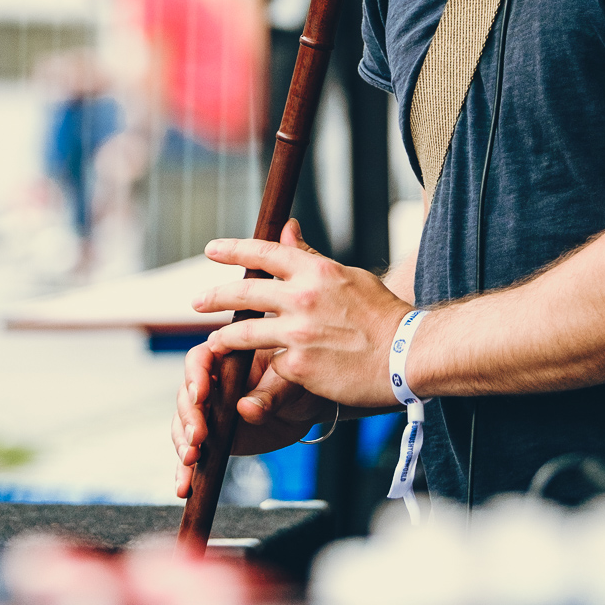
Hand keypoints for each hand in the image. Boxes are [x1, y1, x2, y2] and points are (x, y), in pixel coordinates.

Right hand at [170, 340, 331, 498]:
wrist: (304, 407)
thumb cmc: (298, 382)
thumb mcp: (290, 381)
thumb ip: (269, 394)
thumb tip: (246, 408)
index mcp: (227, 355)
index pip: (200, 359)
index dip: (195, 376)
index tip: (201, 396)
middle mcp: (210, 382)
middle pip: (186, 396)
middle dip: (189, 417)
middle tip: (198, 436)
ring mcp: (208, 411)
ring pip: (183, 425)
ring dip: (182, 443)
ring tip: (192, 459)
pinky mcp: (210, 437)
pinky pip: (192, 452)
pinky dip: (185, 470)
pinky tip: (183, 486)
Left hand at [196, 219, 409, 411]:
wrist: (408, 354)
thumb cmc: (384, 316)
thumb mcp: (349, 277)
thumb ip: (312, 257)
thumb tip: (288, 228)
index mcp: (315, 271)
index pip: (264, 252)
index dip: (233, 250)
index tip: (211, 250)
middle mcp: (302, 298)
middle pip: (244, 292)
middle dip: (213, 296)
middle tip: (197, 300)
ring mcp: (297, 332)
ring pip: (244, 332)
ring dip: (224, 338)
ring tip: (214, 342)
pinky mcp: (298, 366)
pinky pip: (267, 365)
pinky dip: (258, 370)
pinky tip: (249, 376)